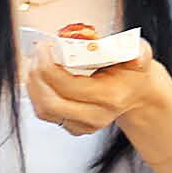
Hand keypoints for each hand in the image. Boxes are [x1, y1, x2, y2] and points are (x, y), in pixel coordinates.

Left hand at [26, 37, 171, 138]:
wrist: (135, 93)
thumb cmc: (132, 71)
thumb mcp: (138, 55)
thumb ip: (139, 52)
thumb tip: (136, 56)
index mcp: (110, 98)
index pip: (69, 87)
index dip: (48, 65)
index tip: (45, 46)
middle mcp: (95, 116)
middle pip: (50, 102)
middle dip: (36, 75)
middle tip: (37, 52)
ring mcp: (82, 125)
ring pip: (43, 110)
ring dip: (32, 83)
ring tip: (35, 61)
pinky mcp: (71, 126)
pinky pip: (43, 112)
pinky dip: (35, 92)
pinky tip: (38, 75)